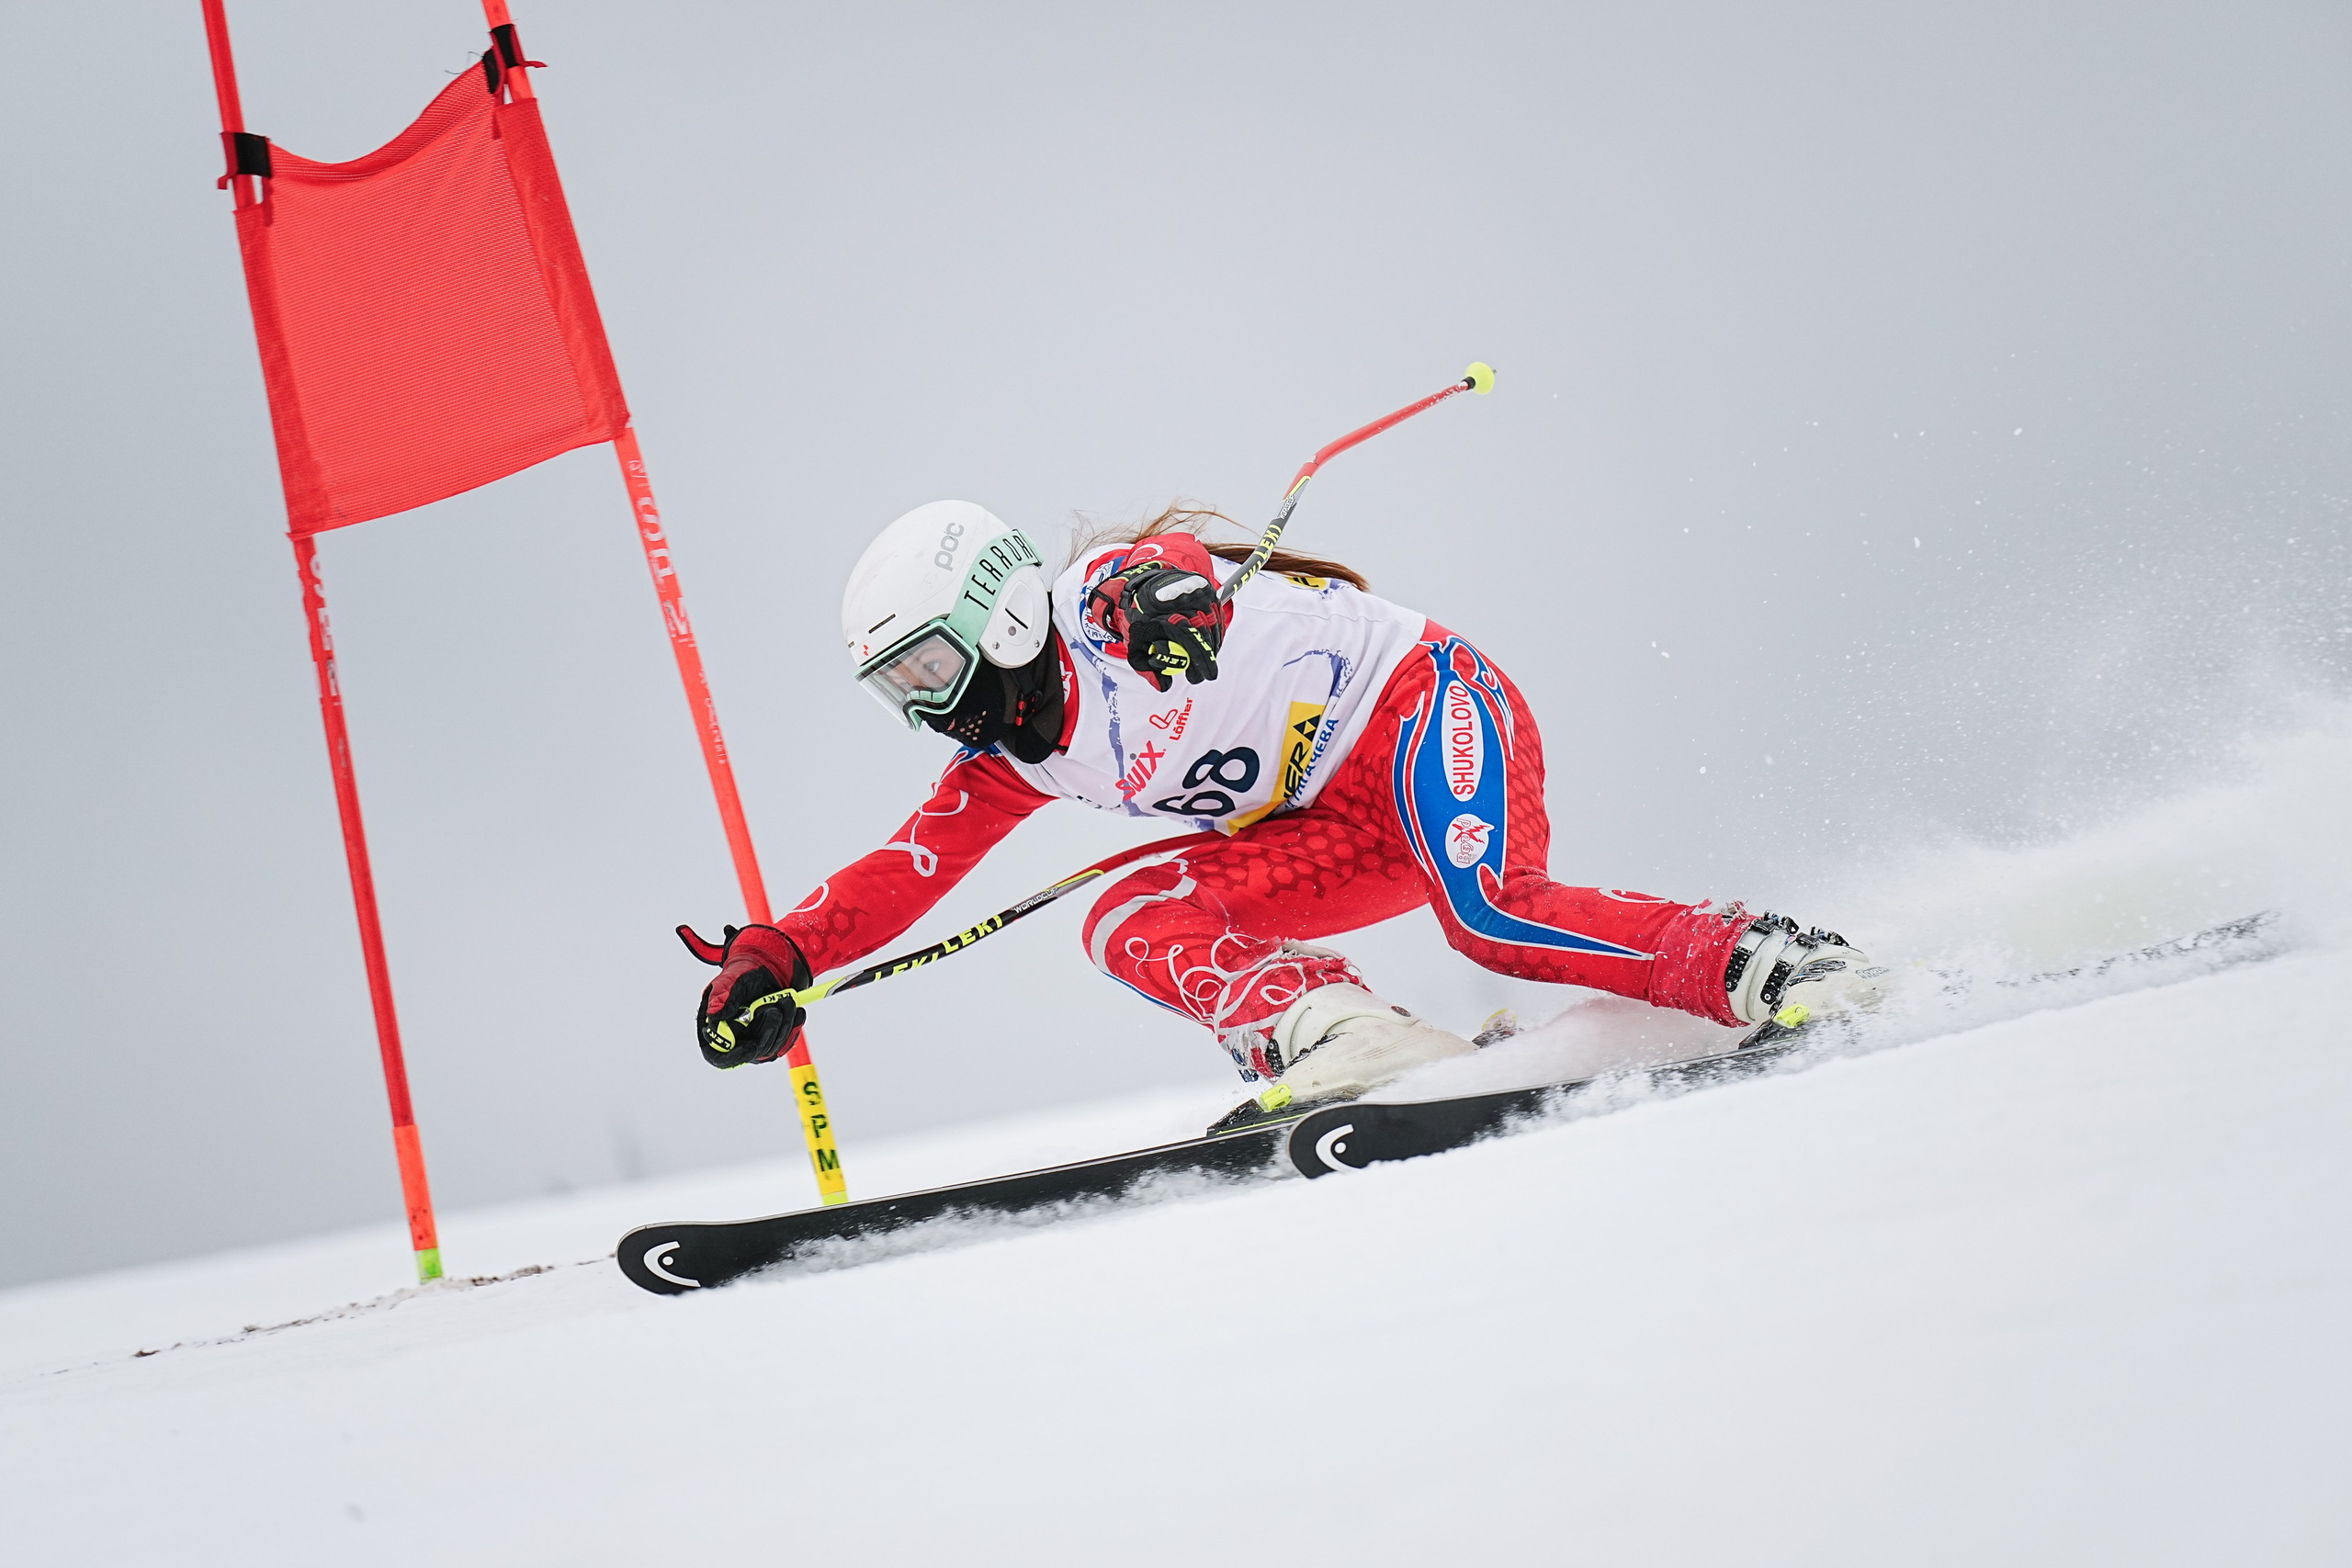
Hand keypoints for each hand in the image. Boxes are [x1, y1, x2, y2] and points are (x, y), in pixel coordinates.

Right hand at [677, 923, 811, 1068]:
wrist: (765, 970)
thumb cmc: (742, 975)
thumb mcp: (731, 980)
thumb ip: (722, 997)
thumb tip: (714, 1016)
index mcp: (714, 1028)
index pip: (719, 1057)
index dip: (736, 1056)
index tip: (754, 1046)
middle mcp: (732, 1040)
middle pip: (751, 1053)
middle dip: (769, 1030)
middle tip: (778, 1007)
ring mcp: (753, 1042)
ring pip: (771, 1048)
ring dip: (784, 1024)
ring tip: (786, 1000)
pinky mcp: (770, 1040)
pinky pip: (785, 1043)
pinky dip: (794, 1027)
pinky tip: (796, 1011)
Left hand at [1093, 563, 1229, 690]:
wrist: (1145, 585)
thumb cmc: (1140, 617)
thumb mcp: (1134, 644)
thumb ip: (1146, 667)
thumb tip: (1165, 686)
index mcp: (1166, 615)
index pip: (1191, 640)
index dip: (1202, 661)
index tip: (1205, 677)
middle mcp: (1185, 602)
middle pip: (1204, 636)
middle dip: (1206, 660)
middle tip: (1202, 675)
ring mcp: (1198, 595)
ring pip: (1213, 628)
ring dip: (1212, 648)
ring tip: (1203, 661)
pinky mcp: (1207, 591)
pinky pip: (1218, 618)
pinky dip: (1215, 634)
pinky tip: (1209, 646)